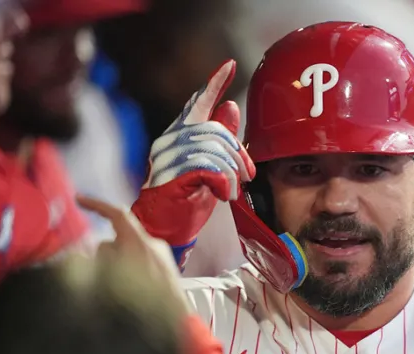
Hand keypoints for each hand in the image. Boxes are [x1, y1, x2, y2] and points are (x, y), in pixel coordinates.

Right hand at [78, 196, 189, 315]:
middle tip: (98, 274)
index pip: (116, 214)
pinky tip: (130, 293)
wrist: (176, 323)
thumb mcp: (108, 279)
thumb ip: (94, 260)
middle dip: (102, 254)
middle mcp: (153, 245)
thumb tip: (86, 252)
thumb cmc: (142, 304)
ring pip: (127, 253)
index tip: (79, 201)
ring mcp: (161, 258)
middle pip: (116, 239)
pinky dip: (129, 272)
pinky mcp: (166, 270)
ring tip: (117, 289)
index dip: (96, 205)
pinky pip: (139, 263)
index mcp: (139, 243)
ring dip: (116, 266)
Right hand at [131, 59, 255, 269]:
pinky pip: (208, 168)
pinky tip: (225, 195)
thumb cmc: (188, 197)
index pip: (198, 103)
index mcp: (181, 135)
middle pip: (215, 131)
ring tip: (234, 190)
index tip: (229, 66)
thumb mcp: (211, 166)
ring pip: (214, 150)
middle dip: (239, 153)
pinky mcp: (172, 175)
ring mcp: (168, 156)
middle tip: (248, 175)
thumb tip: (231, 106)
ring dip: (232, 172)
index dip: (214, 84)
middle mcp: (171, 140)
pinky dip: (224, 182)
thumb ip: (220, 139)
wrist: (166, 228)